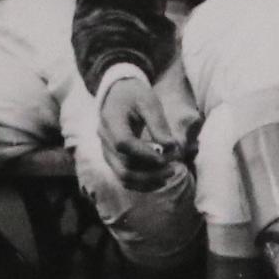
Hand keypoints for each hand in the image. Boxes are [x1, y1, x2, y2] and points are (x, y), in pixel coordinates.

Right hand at [97, 71, 178, 187]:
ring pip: (123, 176)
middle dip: (151, 172)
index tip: (167, 156)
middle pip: (123, 166)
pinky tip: (160, 180)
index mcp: (110, 120)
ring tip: (169, 174)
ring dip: (148, 181)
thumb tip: (172, 147)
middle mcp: (104, 139)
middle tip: (174, 169)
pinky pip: (124, 178)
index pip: (124, 143)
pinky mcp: (112, 159)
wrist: (116, 94)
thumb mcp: (148, 101)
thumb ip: (158, 123)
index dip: (145, 154)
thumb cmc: (134, 95)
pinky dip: (142, 183)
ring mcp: (106, 151)